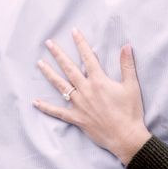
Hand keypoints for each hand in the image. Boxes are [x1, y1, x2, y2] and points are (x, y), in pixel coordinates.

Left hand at [35, 27, 150, 165]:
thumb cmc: (130, 111)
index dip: (80, 43)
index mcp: (99, 81)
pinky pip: (58, 112)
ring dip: (49, 74)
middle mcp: (86, 90)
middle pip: (69, 68)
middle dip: (58, 54)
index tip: (74, 32)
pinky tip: (35, 102)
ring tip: (40, 63)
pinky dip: (46, 107)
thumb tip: (126, 45)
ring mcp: (79, 105)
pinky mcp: (76, 118)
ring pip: (61, 86)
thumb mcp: (132, 86)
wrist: (125, 136)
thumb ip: (127, 65)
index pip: (88, 57)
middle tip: (48, 43)